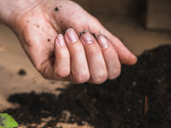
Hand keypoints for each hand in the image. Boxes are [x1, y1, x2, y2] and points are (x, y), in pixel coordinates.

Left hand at [9, 0, 136, 82]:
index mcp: (92, 60)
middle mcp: (80, 69)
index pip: (111, 73)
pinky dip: (63, 53)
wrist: (38, 7)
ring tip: (68, 34)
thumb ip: (112, 44)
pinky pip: (62, 72)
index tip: (100, 37)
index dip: (110, 57)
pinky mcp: (48, 71)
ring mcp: (64, 72)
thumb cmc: (63, 15)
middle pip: (98, 78)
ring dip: (77, 52)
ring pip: (81, 77)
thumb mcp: (92, 26)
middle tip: (83, 34)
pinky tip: (58, 40)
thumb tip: (133, 61)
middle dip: (94, 54)